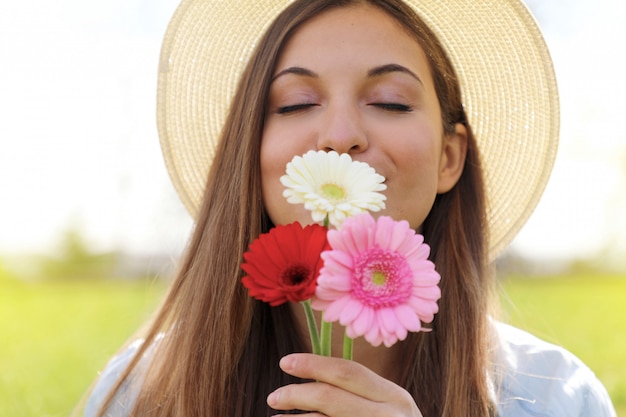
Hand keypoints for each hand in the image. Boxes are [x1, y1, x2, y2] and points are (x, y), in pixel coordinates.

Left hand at [267, 353, 422, 416]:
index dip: (313, 364)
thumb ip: (359, 394)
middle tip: (273, 396)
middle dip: (297, 394)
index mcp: (395, 396)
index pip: (347, 371)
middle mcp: (389, 416)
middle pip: (332, 398)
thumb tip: (311, 378)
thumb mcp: (388, 408)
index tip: (285, 362)